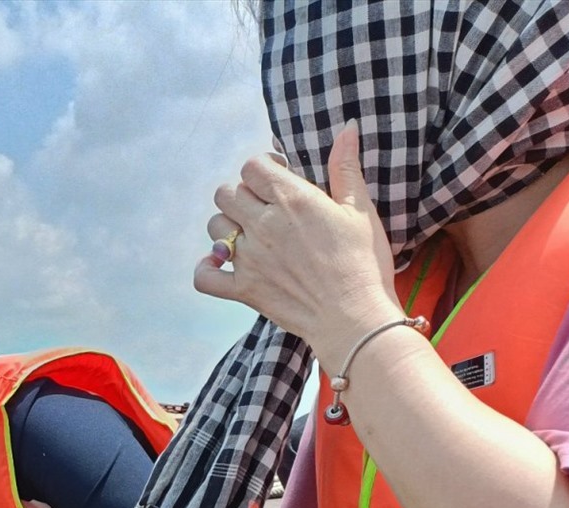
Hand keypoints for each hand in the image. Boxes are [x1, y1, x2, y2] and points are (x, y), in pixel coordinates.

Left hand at [195, 124, 401, 363]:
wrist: (354, 318)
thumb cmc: (363, 263)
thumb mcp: (360, 209)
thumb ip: (345, 167)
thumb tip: (347, 127)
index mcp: (292, 200)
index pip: (252, 166)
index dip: (262, 167)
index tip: (277, 176)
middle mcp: (264, 225)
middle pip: (226, 193)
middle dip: (242, 193)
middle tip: (263, 206)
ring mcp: (249, 259)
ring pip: (215, 228)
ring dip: (227, 226)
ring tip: (249, 233)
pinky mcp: (243, 290)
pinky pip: (204, 277)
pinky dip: (207, 269)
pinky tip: (220, 264)